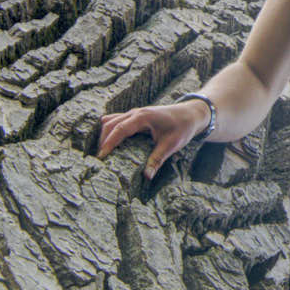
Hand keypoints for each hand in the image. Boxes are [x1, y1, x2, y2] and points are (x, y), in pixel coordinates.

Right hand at [96, 101, 211, 179]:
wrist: (190, 114)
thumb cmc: (182, 127)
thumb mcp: (171, 145)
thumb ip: (157, 160)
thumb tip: (146, 176)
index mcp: (143, 117)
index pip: (119, 129)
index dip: (108, 143)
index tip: (101, 157)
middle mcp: (135, 113)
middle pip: (110, 124)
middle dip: (102, 140)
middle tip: (99, 160)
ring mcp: (134, 113)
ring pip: (111, 121)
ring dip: (104, 135)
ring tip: (102, 153)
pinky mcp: (135, 117)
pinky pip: (116, 121)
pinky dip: (109, 131)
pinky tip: (109, 144)